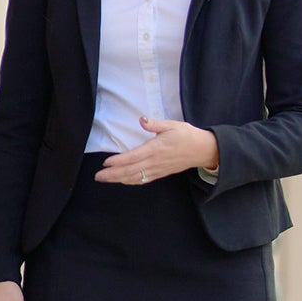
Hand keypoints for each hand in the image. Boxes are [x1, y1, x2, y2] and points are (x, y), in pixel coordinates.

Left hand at [93, 117, 218, 184]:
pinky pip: (144, 180)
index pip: (133, 157)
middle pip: (130, 170)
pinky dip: (131, 181)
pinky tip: (122, 181)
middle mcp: (155, 162)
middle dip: (112, 174)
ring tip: (105, 179)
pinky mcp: (161, 173)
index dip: (118, 161)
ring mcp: (158, 169)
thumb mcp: (172, 125)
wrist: (203, 150)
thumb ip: (155, 124)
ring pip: (135, 177)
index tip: (106, 163)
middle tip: (97, 176)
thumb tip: (141, 119)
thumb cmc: (187, 135)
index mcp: (156, 148)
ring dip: (119, 179)